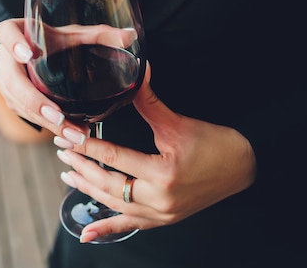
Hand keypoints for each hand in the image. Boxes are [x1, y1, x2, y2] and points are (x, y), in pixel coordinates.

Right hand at [0, 18, 137, 137]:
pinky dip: (44, 124)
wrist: (41, 54)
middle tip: (58, 116)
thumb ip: (102, 35)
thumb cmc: (59, 40)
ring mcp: (3, 79)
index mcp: (15, 30)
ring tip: (72, 132)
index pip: (5, 32)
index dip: (13, 43)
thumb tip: (130, 37)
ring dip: (43, 120)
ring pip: (16, 102)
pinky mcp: (10, 98)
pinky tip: (66, 134)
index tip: (28, 55)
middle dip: (34, 100)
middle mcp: (3, 56)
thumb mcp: (77, 35)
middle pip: (10, 79)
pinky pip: (23, 113)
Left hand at [55, 65, 256, 242]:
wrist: (244, 168)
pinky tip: (87, 233)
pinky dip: (107, 228)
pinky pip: (130, 225)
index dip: (86, 145)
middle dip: (81, 166)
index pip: (113, 157)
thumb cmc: (216, 145)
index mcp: (162, 173)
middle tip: (62, 151)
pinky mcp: (164, 220)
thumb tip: (136, 72)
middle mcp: (159, 200)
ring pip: (114, 204)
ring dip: (88, 189)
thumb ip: (150, 102)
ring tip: (68, 174)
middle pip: (108, 184)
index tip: (66, 135)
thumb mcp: (179, 124)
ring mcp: (161, 214)